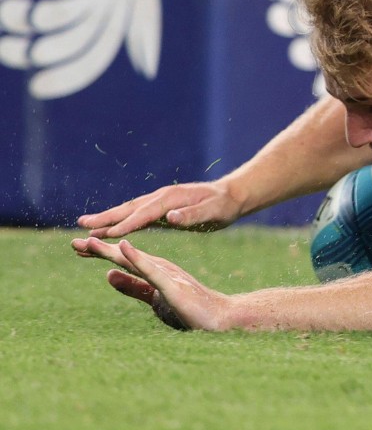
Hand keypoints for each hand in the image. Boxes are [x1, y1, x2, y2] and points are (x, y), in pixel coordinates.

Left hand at [71, 237, 230, 330]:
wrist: (219, 317)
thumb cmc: (190, 308)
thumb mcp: (154, 298)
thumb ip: (133, 286)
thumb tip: (108, 275)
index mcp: (153, 271)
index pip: (122, 260)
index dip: (100, 252)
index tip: (77, 246)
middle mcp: (159, 268)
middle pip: (124, 256)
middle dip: (99, 249)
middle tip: (74, 242)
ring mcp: (166, 275)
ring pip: (134, 259)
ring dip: (112, 250)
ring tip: (92, 241)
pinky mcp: (172, 285)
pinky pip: (151, 270)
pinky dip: (137, 258)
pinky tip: (125, 248)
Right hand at [77, 182, 245, 238]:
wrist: (232, 195)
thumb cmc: (224, 205)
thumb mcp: (213, 212)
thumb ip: (192, 215)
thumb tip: (171, 217)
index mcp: (172, 199)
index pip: (144, 214)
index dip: (124, 224)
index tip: (105, 234)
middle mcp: (162, 198)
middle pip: (129, 209)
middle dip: (105, 218)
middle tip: (81, 226)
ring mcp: (160, 202)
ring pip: (129, 210)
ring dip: (107, 218)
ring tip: (85, 226)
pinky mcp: (161, 208)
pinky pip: (136, 215)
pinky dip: (120, 220)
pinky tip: (109, 227)